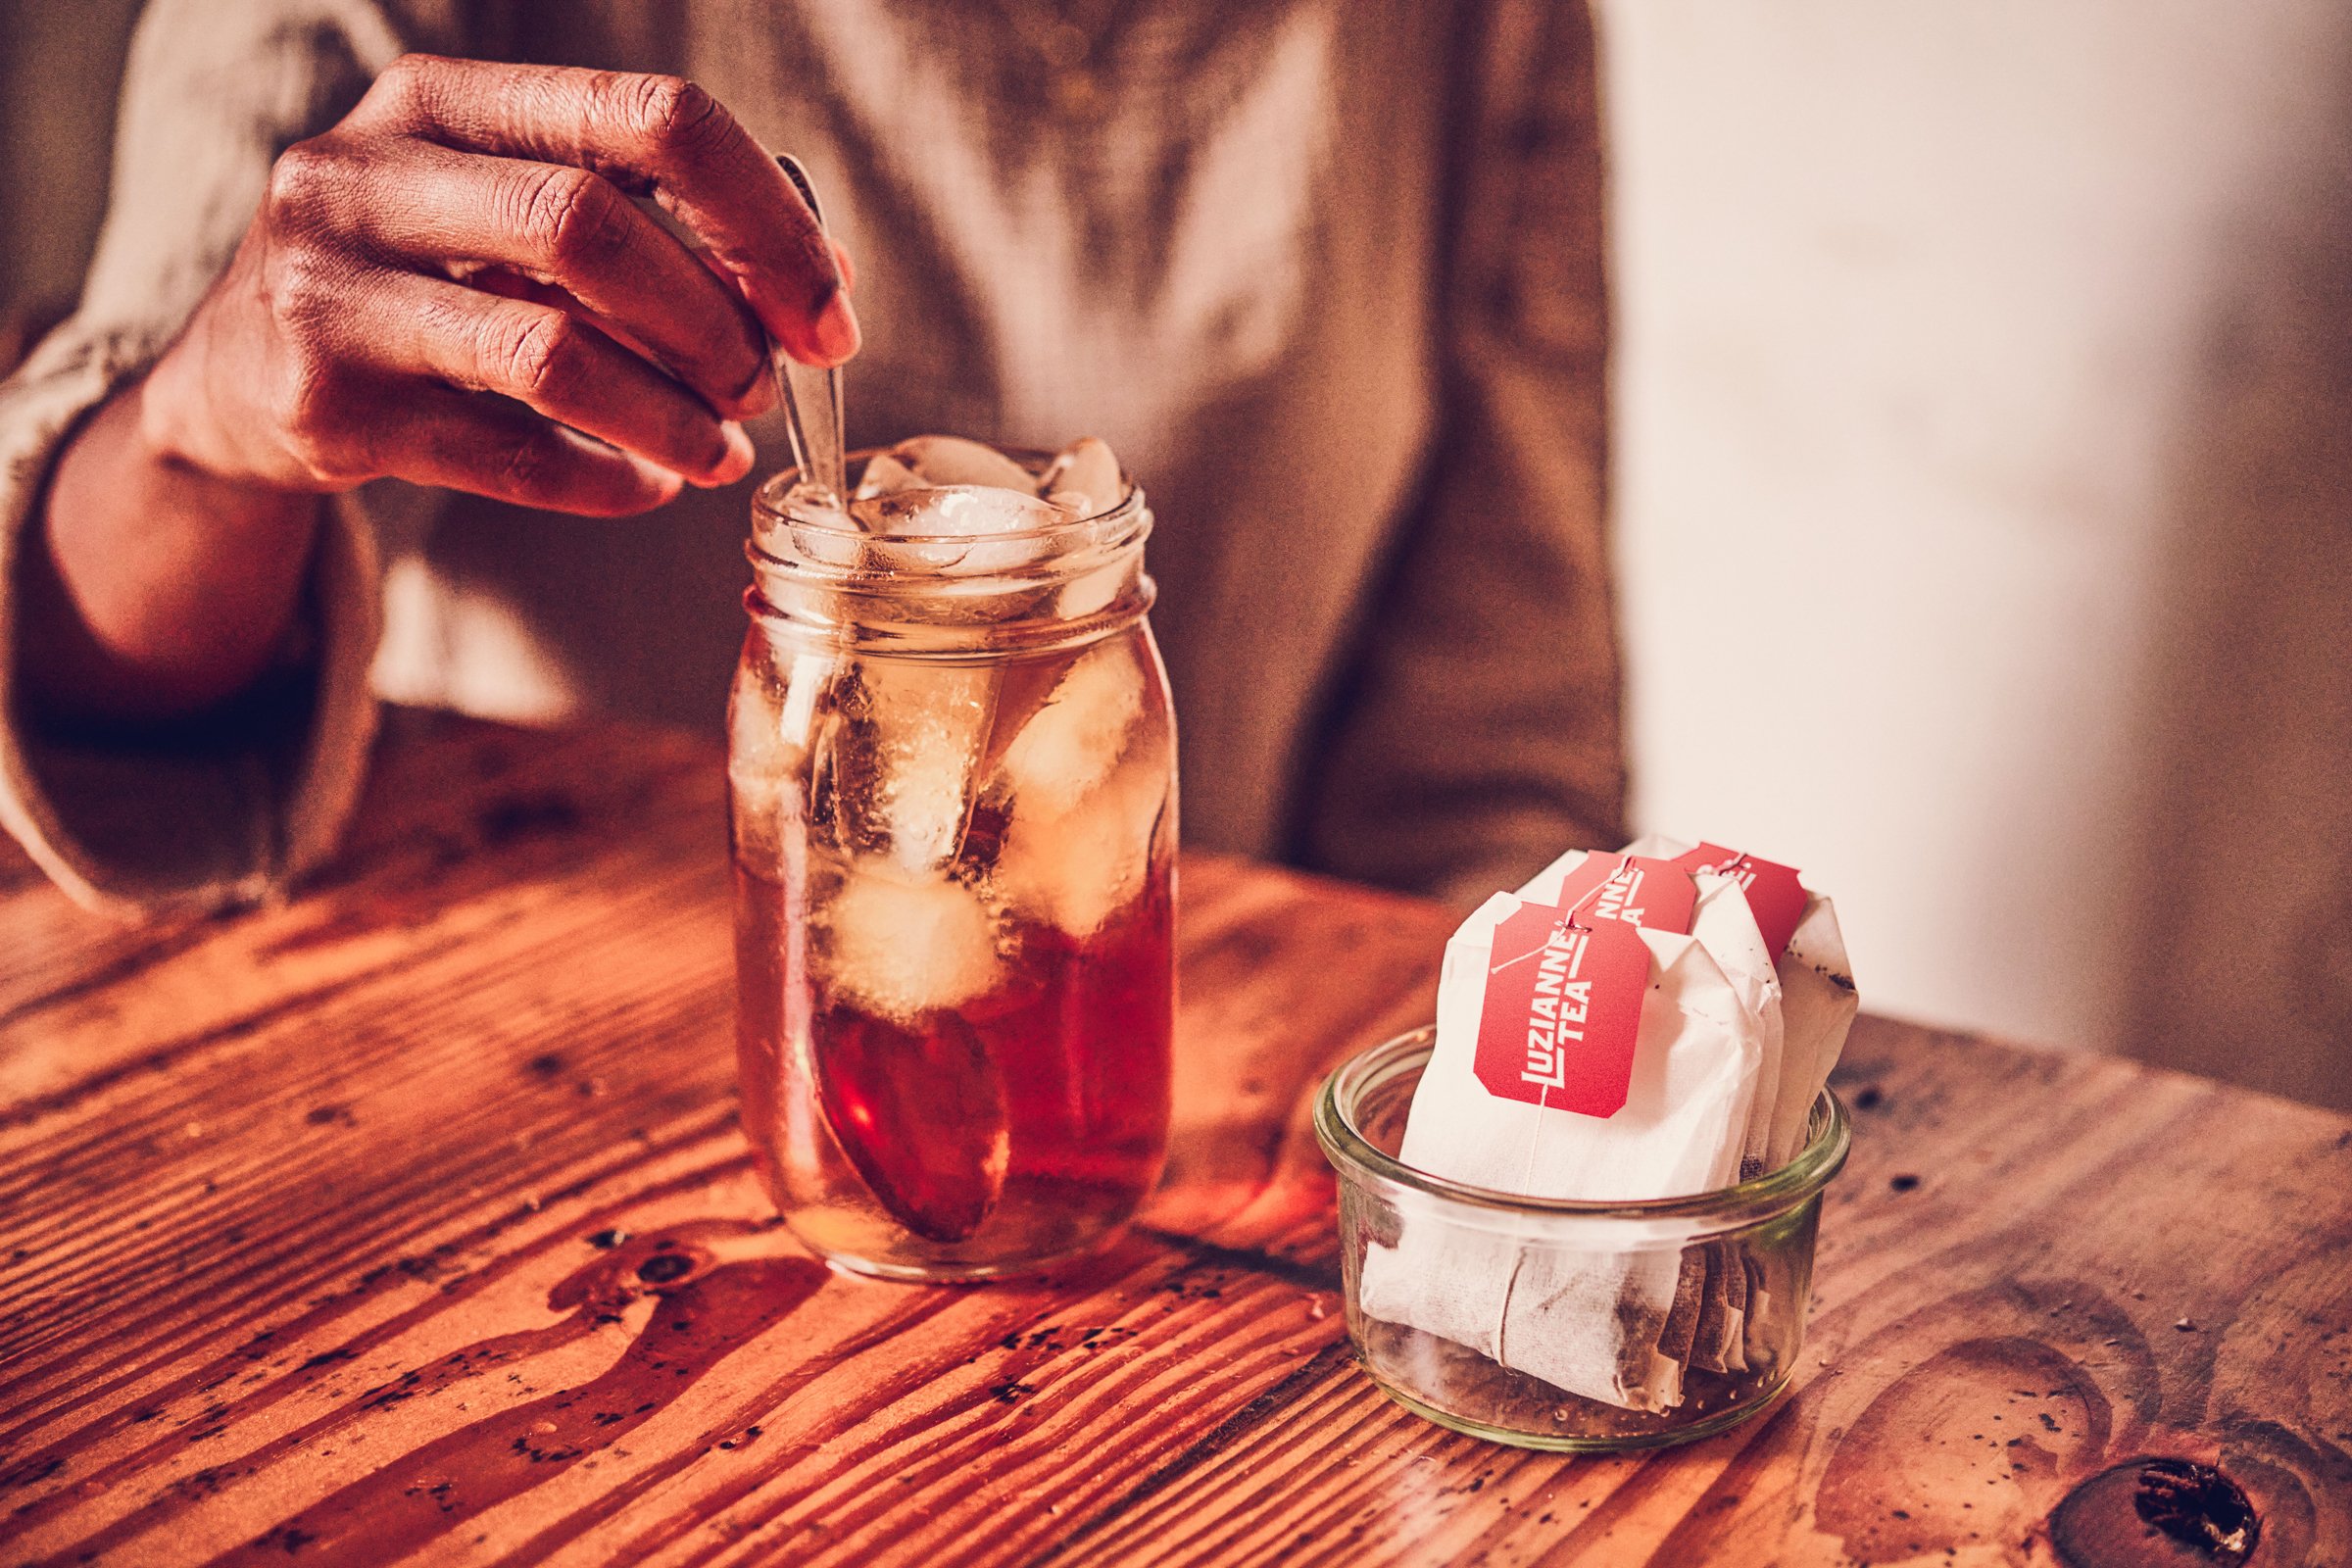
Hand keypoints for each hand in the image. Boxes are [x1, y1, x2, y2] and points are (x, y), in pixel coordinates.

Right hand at [146, 53, 857, 514]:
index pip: (646, 114)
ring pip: (551, 352)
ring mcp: (331, 291)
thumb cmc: (422, 280)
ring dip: (669, 415)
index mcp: (438, 101)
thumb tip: (818, 282)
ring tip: (719, 450)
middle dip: (714, 323)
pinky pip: (509, 455)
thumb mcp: (504, 209)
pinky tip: (648, 485)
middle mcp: (365, 174)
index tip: (829, 311)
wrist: (240, 376)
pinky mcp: (328, 407)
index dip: (762, 218)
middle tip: (764, 387)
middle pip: (594, 228)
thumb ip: (645, 221)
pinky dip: (606, 480)